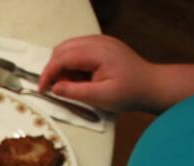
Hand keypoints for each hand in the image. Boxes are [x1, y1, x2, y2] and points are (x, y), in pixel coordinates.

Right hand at [38, 35, 158, 111]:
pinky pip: (77, 50)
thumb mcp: (100, 97)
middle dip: (53, 68)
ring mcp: (100, 41)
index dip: (48, 73)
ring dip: (62, 66)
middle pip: (62, 49)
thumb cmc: (128, 93)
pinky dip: (71, 63)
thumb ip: (75, 92)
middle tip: (58, 88)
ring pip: (68, 48)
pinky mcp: (102, 45)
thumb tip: (54, 88)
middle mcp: (98, 41)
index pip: (63, 57)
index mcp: (98, 52)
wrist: (151, 85)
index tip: (42, 89)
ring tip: (71, 83)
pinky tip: (79, 77)